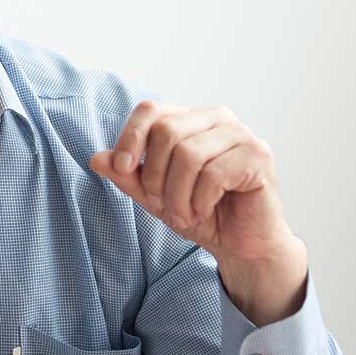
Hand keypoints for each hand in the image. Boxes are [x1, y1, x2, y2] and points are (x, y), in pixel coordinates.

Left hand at [92, 101, 307, 323]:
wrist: (240, 244)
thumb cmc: (201, 214)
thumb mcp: (154, 196)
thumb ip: (128, 176)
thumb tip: (97, 159)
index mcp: (191, 120)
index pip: (151, 110)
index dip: (130, 137)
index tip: (121, 169)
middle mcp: (218, 119)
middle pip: (166, 131)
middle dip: (155, 177)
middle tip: (162, 205)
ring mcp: (242, 135)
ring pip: (188, 154)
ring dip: (177, 195)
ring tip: (183, 215)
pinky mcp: (258, 157)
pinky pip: (214, 174)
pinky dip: (200, 201)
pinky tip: (205, 212)